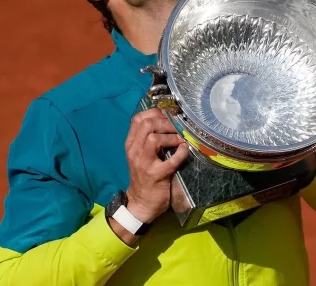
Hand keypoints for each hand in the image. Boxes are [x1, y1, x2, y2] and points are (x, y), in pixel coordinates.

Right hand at [124, 108, 188, 222]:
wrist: (141, 202)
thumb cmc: (143, 176)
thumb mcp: (140, 155)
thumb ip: (146, 139)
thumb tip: (165, 119)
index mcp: (131, 144)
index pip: (138, 119)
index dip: (155, 113)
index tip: (167, 116)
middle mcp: (135, 151)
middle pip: (147, 125)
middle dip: (166, 122)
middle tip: (177, 127)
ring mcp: (144, 163)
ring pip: (154, 138)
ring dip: (172, 136)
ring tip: (180, 140)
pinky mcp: (157, 175)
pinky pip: (171, 160)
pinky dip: (181, 153)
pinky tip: (184, 151)